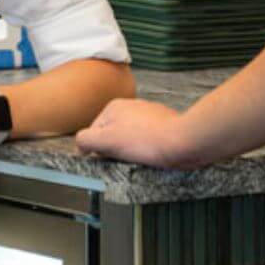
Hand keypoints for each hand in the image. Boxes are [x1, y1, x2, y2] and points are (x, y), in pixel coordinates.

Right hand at [74, 99, 200, 168]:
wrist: (183, 141)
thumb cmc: (146, 141)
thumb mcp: (106, 141)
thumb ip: (85, 140)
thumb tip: (80, 144)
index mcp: (113, 107)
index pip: (94, 132)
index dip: (99, 149)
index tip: (111, 158)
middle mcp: (131, 105)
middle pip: (113, 134)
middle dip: (118, 149)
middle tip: (127, 159)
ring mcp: (149, 113)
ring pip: (132, 137)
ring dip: (134, 149)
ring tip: (144, 157)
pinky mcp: (165, 123)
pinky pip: (149, 138)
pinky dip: (150, 147)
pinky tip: (155, 154)